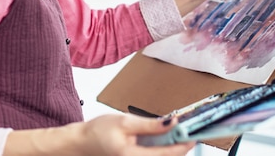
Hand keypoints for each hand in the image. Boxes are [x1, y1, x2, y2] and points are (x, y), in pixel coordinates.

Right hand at [4, 114, 194, 154]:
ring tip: (178, 130)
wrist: (79, 143)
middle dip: (181, 145)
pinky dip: (162, 147)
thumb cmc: (97, 132)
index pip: (168, 154)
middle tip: (190, 129)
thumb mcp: (123, 122)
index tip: (195, 133)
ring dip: (172, 145)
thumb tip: (172, 122)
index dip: (185, 144)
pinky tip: (163, 136)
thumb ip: (149, 125)